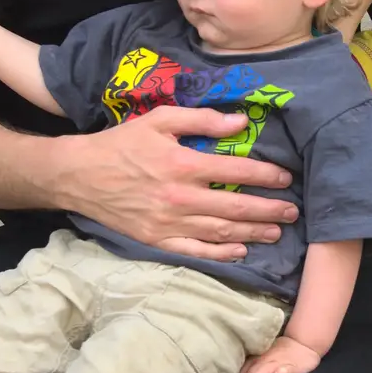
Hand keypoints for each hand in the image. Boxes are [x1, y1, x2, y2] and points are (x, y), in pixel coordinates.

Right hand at [49, 106, 298, 261]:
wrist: (79, 175)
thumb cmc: (122, 143)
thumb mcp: (159, 120)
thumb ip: (201, 120)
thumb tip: (239, 123)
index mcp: (182, 164)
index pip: (235, 170)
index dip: (265, 176)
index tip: (285, 178)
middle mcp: (179, 197)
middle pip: (234, 206)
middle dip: (268, 210)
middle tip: (292, 211)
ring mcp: (168, 222)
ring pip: (220, 231)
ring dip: (252, 233)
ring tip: (276, 232)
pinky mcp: (156, 240)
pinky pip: (195, 250)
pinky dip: (220, 252)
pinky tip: (240, 250)